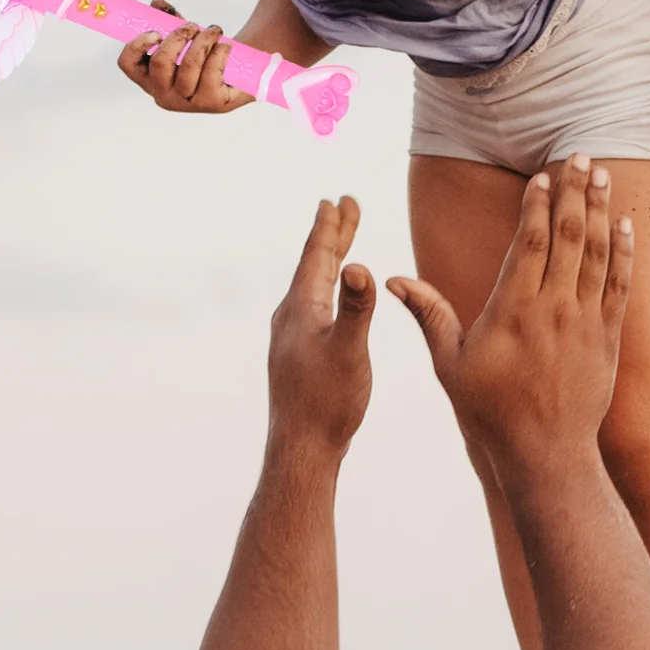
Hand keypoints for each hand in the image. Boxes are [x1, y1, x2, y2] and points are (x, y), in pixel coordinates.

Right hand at [116, 0, 254, 115]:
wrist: (237, 78)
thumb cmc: (203, 58)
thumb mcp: (184, 38)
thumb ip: (169, 19)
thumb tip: (156, 2)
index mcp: (149, 78)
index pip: (128, 64)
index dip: (137, 45)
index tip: (156, 31)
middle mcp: (163, 94)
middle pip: (160, 62)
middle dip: (177, 37)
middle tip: (192, 26)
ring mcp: (187, 102)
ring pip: (189, 64)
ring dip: (204, 40)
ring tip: (215, 31)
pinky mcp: (212, 102)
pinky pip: (212, 70)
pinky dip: (220, 51)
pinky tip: (226, 46)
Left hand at [267, 196, 374, 456]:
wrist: (302, 450)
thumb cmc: (328, 402)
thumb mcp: (349, 351)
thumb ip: (356, 308)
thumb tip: (359, 266)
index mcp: (301, 308)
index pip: (317, 256)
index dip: (331, 227)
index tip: (337, 199)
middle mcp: (291, 316)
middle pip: (315, 264)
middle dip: (333, 235)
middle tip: (342, 205)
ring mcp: (292, 336)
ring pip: (313, 285)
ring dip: (330, 259)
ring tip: (340, 243)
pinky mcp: (297, 354)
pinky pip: (313, 305)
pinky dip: (326, 287)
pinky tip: (329, 299)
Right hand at [388, 155, 632, 477]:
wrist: (546, 456)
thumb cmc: (491, 411)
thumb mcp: (450, 364)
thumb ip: (428, 314)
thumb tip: (392, 280)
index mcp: (513, 309)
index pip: (529, 242)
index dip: (538, 205)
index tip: (542, 175)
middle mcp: (554, 308)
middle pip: (569, 236)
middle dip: (575, 192)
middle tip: (580, 155)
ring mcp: (585, 321)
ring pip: (597, 253)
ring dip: (601, 210)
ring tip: (603, 174)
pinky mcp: (606, 337)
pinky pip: (619, 284)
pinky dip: (623, 252)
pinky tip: (624, 225)